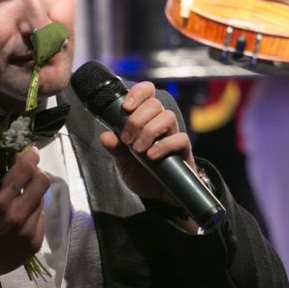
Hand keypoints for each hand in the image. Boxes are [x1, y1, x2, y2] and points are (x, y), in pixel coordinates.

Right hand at [0, 148, 50, 276]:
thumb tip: (5, 173)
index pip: (25, 170)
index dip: (30, 157)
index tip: (30, 152)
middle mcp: (18, 215)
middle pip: (42, 182)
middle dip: (37, 173)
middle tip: (29, 174)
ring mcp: (29, 230)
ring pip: (41, 201)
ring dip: (33, 196)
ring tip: (20, 200)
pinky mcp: (34, 242)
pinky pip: (40, 220)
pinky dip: (32, 214)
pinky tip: (21, 219)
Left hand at [98, 81, 194, 205]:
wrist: (157, 195)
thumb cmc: (142, 173)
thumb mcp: (122, 162)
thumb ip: (115, 149)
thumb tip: (105, 136)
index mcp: (145, 119)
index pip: (147, 92)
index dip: (138, 93)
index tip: (126, 107)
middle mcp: (161, 124)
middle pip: (155, 104)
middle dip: (137, 120)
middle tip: (127, 140)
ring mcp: (173, 135)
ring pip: (167, 117)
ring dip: (149, 131)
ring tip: (138, 149)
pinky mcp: (184, 150)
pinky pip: (180, 138)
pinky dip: (164, 146)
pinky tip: (152, 156)